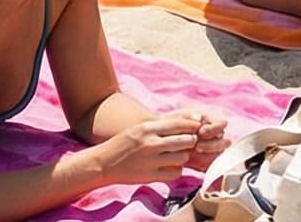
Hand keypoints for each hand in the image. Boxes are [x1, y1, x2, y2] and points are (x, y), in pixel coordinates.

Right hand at [87, 113, 224, 185]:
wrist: (103, 163)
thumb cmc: (123, 144)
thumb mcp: (139, 129)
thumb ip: (160, 127)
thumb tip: (188, 126)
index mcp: (148, 128)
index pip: (180, 124)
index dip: (192, 126)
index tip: (196, 129)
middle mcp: (151, 143)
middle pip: (186, 141)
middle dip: (191, 142)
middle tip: (189, 143)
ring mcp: (151, 161)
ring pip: (183, 158)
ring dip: (184, 157)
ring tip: (177, 155)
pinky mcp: (150, 176)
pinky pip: (175, 173)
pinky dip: (176, 170)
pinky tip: (170, 167)